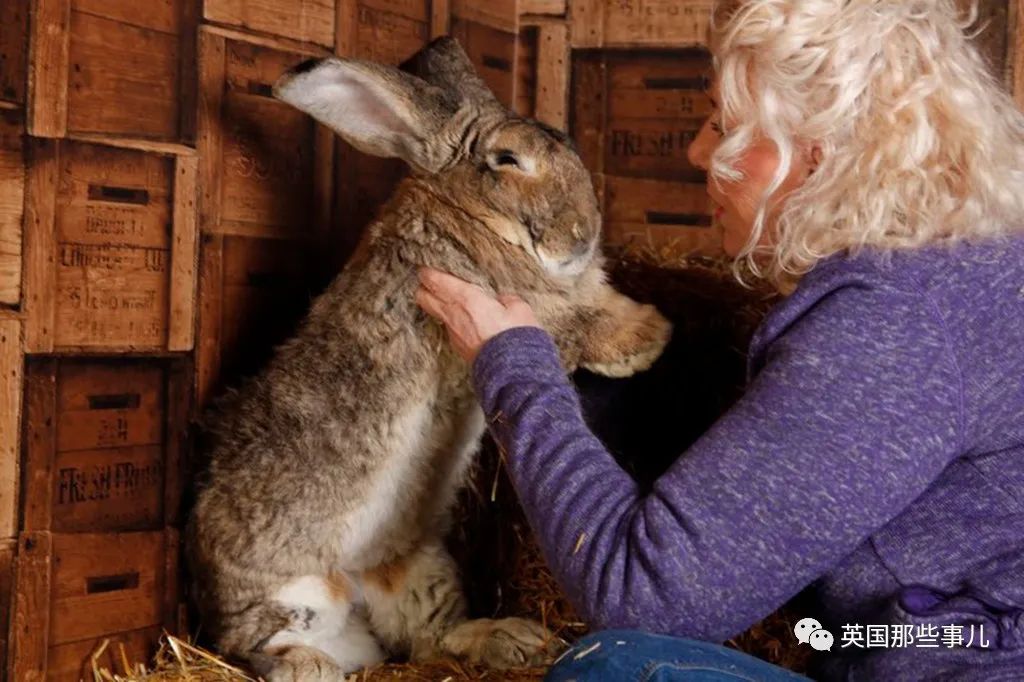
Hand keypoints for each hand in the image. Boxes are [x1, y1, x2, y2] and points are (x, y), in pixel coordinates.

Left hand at [415, 267, 539, 363]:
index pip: (436, 281)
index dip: (428, 272)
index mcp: (467, 298)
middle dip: (424, 288)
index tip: (426, 268)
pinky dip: (452, 321)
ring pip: (435, 313)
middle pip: (423, 297)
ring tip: (447, 300)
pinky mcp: (458, 347)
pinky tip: (464, 320)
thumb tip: (501, 299)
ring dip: (438, 305)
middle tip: (430, 282)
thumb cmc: (516, 337)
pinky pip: (449, 328)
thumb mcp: (519, 309)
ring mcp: (453, 333)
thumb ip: (507, 299)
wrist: (512, 370)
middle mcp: (454, 314)